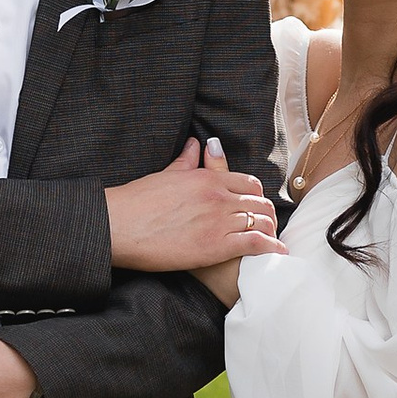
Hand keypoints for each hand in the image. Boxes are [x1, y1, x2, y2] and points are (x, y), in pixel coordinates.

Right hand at [105, 135, 283, 275]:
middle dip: (267, 214)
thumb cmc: (136, 202)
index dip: (257, 195)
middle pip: (258, 202)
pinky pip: (255, 244)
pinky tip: (276, 253)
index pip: (247, 182)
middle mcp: (218, 197)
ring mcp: (219, 222)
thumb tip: (197, 144)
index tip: (257, 204)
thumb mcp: (165, 176)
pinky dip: (270, 248)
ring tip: (273, 240)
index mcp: (207, 179)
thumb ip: (186, 161)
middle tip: (268, 225)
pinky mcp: (216, 247)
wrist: (119, 226)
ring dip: (270, 231)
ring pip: (260, 222)